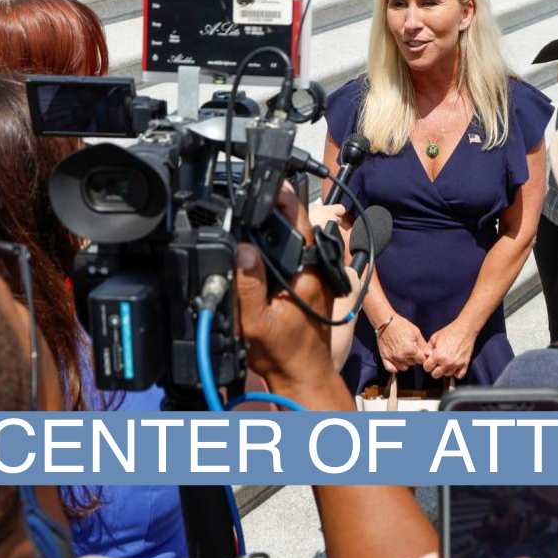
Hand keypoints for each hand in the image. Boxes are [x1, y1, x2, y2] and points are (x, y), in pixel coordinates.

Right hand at [237, 188, 348, 407]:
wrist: (300, 377)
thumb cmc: (284, 355)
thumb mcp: (255, 322)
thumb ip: (247, 285)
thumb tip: (242, 250)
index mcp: (307, 272)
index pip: (299, 221)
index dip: (282, 197)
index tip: (265, 180)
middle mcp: (315, 269)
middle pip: (296, 225)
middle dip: (275, 207)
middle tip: (251, 191)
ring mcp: (313, 276)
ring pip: (293, 239)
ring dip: (275, 224)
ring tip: (252, 208)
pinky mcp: (306, 284)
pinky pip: (291, 255)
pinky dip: (275, 244)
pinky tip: (257, 243)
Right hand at [376, 313, 429, 372]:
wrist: (385, 322)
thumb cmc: (401, 325)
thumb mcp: (416, 332)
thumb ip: (423, 345)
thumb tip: (430, 353)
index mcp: (411, 350)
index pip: (421, 360)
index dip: (422, 355)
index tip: (420, 351)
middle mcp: (402, 356)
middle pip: (413, 364)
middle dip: (414, 358)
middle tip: (411, 350)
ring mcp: (392, 358)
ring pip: (403, 368)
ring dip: (406, 363)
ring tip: (404, 354)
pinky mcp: (385, 357)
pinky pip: (391, 369)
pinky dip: (395, 367)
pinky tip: (397, 361)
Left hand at [423, 320, 476, 379]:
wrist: (465, 329)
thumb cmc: (450, 332)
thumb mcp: (434, 338)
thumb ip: (428, 348)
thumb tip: (426, 356)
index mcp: (438, 356)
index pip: (427, 368)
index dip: (426, 364)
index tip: (429, 361)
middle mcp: (447, 362)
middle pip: (435, 375)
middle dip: (434, 369)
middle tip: (436, 363)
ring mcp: (457, 364)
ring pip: (446, 375)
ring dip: (444, 370)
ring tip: (445, 363)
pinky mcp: (465, 364)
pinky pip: (459, 376)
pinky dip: (456, 373)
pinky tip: (453, 366)